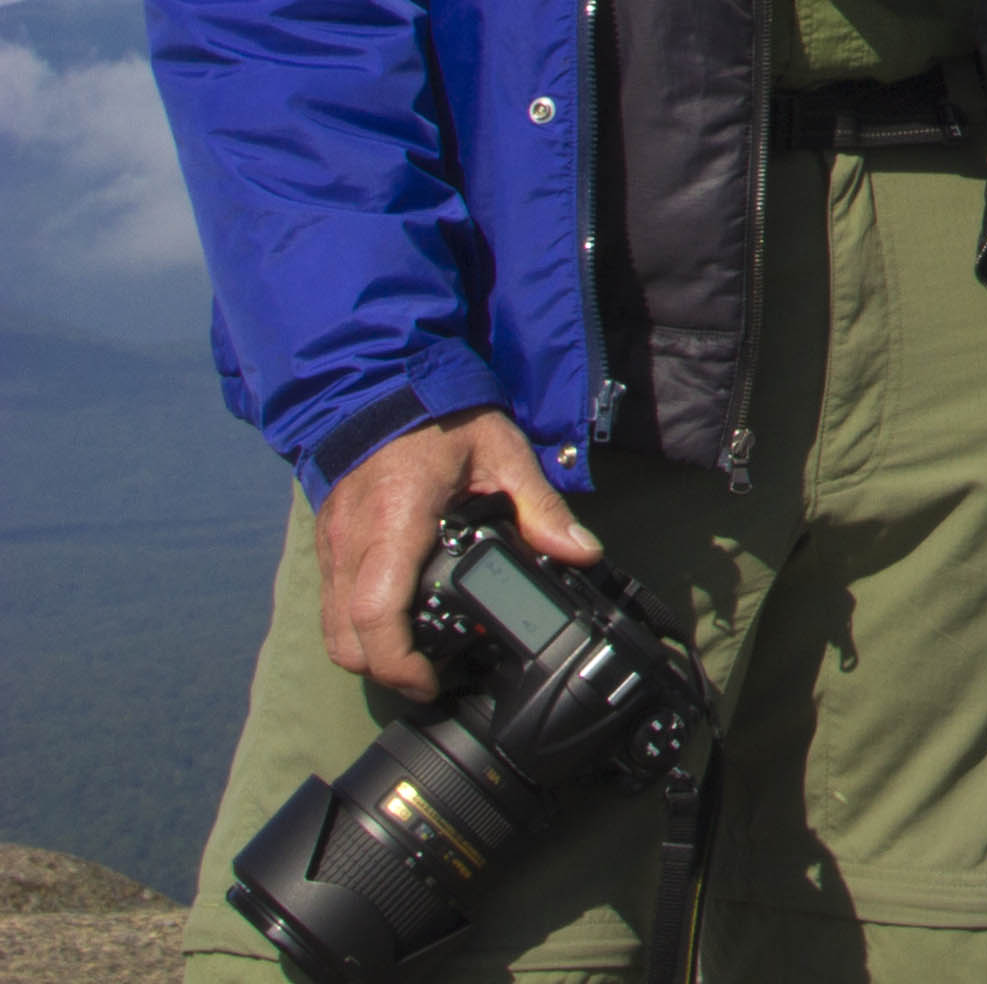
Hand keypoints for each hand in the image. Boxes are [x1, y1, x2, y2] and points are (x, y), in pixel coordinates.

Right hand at [317, 410, 600, 701]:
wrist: (382, 382)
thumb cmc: (442, 417)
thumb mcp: (503, 453)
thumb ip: (541, 508)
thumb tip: (582, 552)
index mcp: (395, 521)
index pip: (377, 612)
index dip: (398, 661)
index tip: (431, 680)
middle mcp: (352, 541)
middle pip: (345, 637)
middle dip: (384, 670)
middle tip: (431, 679)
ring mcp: (332, 544)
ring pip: (330, 627)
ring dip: (367, 653)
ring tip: (416, 659)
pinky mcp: (327, 544)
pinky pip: (330, 604)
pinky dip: (356, 626)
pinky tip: (396, 623)